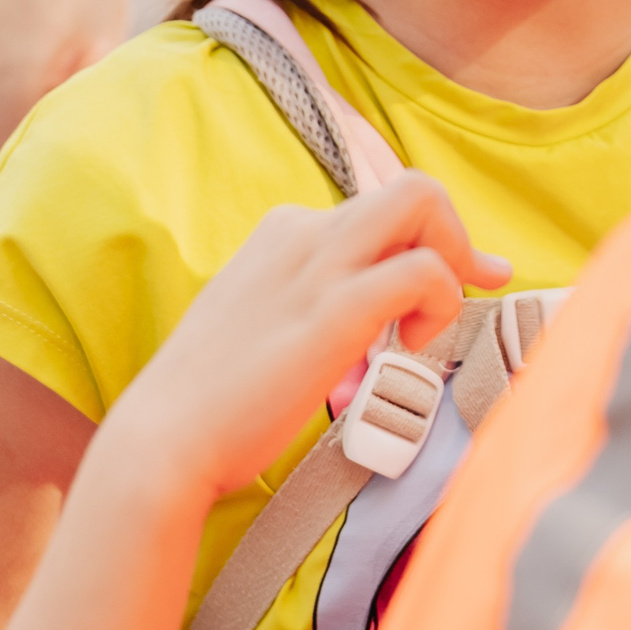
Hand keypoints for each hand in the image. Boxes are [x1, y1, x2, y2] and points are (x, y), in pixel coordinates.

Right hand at [103, 175, 511, 508]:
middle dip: (455, 235)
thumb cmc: (213, 399)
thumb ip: (309, 305)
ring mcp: (318, 265)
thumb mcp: (263, 324)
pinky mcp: (336, 309)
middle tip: (465, 294)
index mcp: (284, 232)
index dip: (426, 241)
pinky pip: (423, 270)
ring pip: (422, 201)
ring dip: (453, 259)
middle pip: (412, 189)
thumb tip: (366, 318)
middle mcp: (303, 231)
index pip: (380, 208)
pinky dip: (442, 301)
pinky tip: (411, 347)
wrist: (164, 440)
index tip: (458, 279)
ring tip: (423, 330)